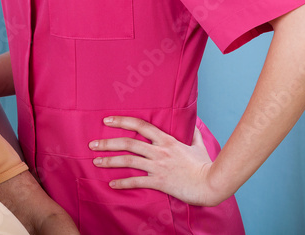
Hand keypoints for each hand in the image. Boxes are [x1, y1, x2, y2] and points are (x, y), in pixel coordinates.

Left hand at [89, 116, 225, 206]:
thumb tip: (195, 123)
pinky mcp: (160, 182)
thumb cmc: (206, 165)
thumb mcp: (198, 145)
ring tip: (96, 161)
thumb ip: (193, 134)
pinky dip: (123, 182)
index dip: (122, 121)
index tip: (107, 120)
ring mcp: (158, 166)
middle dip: (108, 143)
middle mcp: (160, 151)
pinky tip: (112, 183)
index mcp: (167, 140)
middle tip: (92, 144)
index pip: (140, 126)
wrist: (212, 184)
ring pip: (128, 160)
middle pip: (128, 143)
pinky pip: (137, 181)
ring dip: (109, 160)